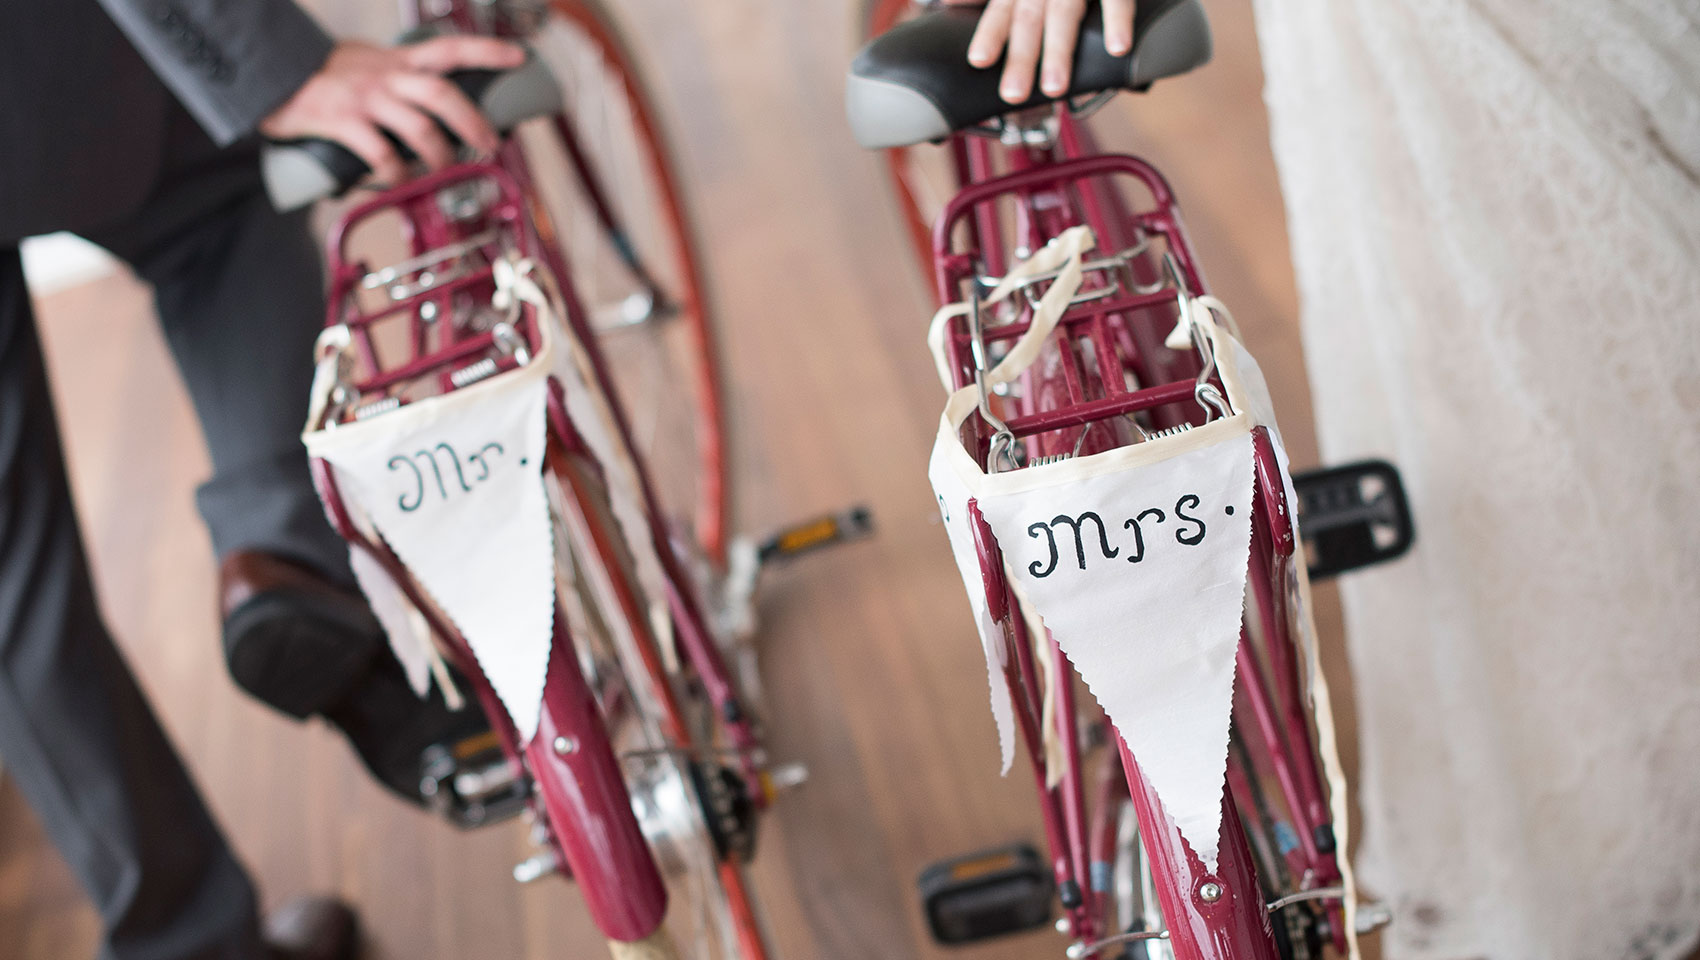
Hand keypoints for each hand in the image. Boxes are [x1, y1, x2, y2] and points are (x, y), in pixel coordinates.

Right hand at [260, 37, 525, 184]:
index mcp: (396, 60)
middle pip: (442, 93)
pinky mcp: (342, 122)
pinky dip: (397, 175)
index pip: (449, 48)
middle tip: (490, 144)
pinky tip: (400, 182)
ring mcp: (365, 98)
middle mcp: (385, 75)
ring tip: (445, 169)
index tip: (518, 58)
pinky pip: (381, 154)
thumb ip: (398, 77)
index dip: (487, 51)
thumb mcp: (365, 62)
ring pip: (419, 128)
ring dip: (441, 155)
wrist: (267, 74)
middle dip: (473, 122)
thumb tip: (434, 106)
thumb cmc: (320, 75)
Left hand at [946, 0, 1135, 103]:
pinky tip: (1117, 48)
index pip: (1001, 10)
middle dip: (1021, 56)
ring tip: (1054, 87)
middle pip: (1029, 18)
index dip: (991, 34)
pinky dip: (1117, 20)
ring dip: (1058, 50)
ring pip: (1064, 13)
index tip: (978, 61)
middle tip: (1013, 94)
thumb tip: (948, 2)